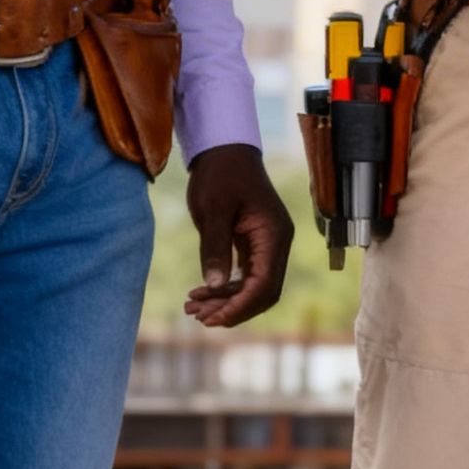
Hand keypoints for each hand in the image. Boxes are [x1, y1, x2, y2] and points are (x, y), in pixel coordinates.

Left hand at [184, 145, 293, 327]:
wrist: (223, 149)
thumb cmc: (219, 174)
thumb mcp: (213, 209)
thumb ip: (215, 247)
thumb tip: (214, 285)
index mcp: (274, 234)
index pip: (264, 284)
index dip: (240, 307)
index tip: (211, 319)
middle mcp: (276, 242)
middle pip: (263, 292)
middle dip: (232, 309)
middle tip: (197, 317)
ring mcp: (267, 244)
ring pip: (253, 287)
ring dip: (225, 301)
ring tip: (192, 308)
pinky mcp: (254, 244)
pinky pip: (245, 276)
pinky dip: (225, 288)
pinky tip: (200, 293)